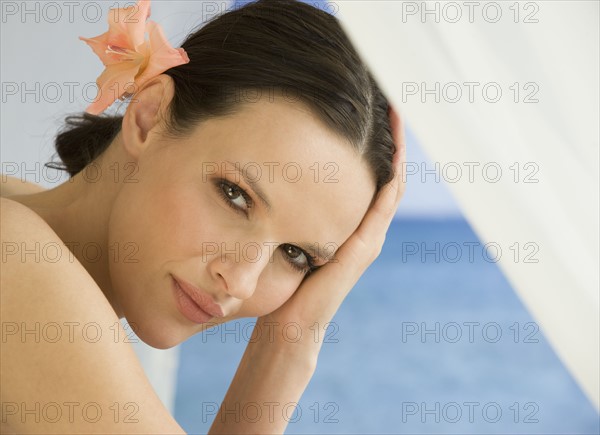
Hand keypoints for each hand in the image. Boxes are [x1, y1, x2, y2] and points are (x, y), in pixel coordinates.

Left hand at [255, 105, 406, 354]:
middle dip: (391, 137)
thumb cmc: (286, 282)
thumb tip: (275, 177)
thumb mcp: (291, 234)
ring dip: (396, 149)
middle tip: (392, 98)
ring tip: (397, 114)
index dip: (377, 143)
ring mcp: (369, 237)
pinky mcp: (363, 247)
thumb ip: (294, 212)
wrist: (291, 323)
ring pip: (392, 183)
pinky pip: (383, 204)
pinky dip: (392, 175)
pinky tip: (394, 150)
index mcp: (351, 223)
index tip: (374, 107)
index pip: (372, 175)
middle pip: (388, 173)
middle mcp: (366, 228)